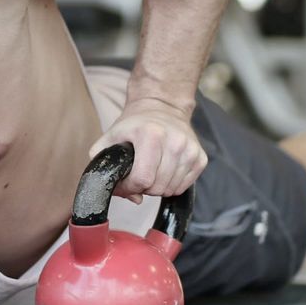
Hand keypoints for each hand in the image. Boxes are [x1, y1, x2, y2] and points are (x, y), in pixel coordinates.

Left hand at [88, 99, 206, 202]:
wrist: (163, 107)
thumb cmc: (134, 126)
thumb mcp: (110, 138)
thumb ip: (104, 167)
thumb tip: (132, 197)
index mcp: (151, 134)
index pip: (142, 179)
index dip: (130, 187)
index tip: (126, 181)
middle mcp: (175, 141)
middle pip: (157, 187)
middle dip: (143, 188)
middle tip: (138, 174)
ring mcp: (191, 150)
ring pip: (171, 190)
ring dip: (157, 187)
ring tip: (151, 171)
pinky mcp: (201, 158)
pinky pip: (183, 187)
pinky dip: (171, 185)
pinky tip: (164, 171)